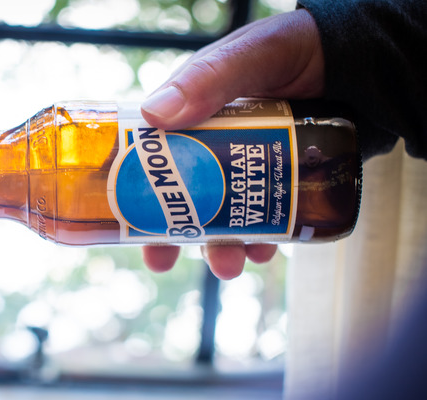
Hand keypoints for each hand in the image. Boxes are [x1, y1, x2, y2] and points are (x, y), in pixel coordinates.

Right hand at [140, 9, 323, 278]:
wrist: (361, 61)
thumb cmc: (297, 47)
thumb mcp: (249, 57)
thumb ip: (207, 79)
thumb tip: (153, 116)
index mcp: (192, 113)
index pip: (153, 155)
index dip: (135, 189)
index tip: (126, 222)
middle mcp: (214, 143)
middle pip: (183, 194)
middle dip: (174, 231)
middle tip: (162, 259)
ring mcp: (247, 164)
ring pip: (224, 213)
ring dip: (221, 244)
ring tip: (230, 265)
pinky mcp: (280, 179)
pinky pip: (266, 216)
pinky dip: (264, 238)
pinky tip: (267, 249)